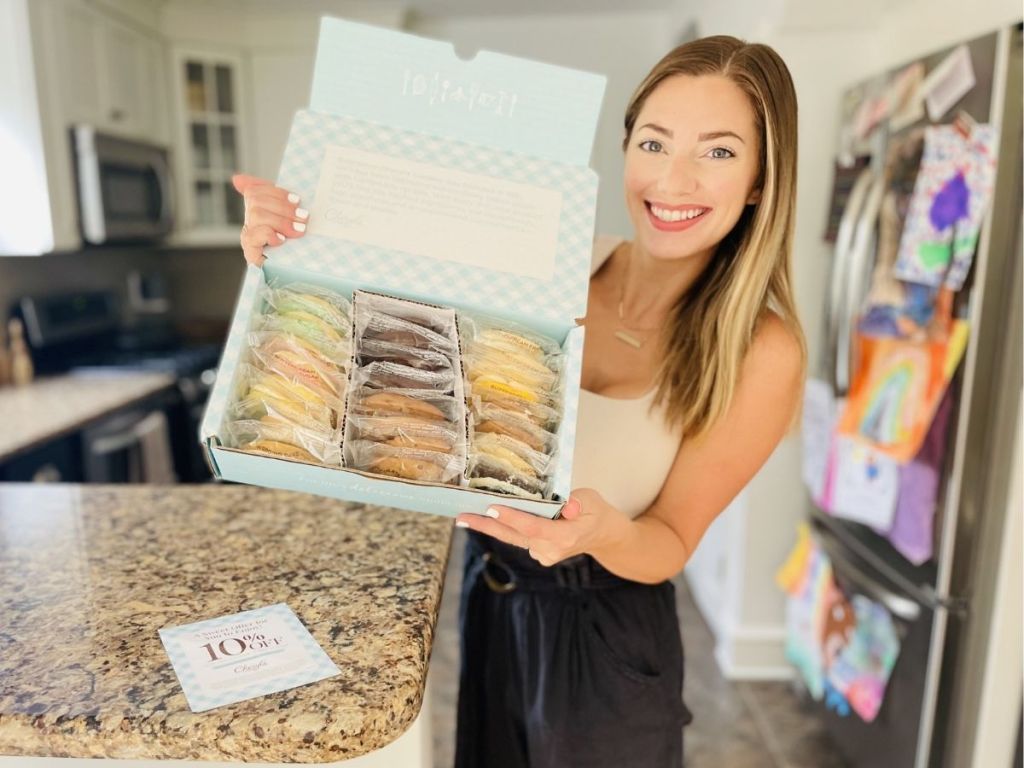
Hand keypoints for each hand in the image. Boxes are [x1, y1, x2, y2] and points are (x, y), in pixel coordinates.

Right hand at [231, 173, 309, 266]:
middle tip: (304, 217)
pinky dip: (268, 234)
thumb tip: (237, 179)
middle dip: (283, 207)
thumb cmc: (295, 244)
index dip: (276, 192)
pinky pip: (252, 237)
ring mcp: (248, 238)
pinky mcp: (250, 254)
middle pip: (256, 201)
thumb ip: (277, 199)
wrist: (295, 274)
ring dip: (281, 221)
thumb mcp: (290, 220)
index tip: (297, 199)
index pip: (256, 191)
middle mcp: (250, 222)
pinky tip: (281, 240)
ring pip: (256, 215)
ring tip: (300, 229)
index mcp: (257, 210)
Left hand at [455, 488, 630, 566]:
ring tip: (463, 516)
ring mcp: (543, 555)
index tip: (492, 509)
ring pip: (512, 538)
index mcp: (566, 536)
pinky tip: (485, 517)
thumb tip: (569, 506)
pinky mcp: (538, 553)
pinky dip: (503, 528)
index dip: (512, 518)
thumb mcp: (592, 500)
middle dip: (487, 525)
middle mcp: (551, 549)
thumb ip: (578, 502)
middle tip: (462, 516)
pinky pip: (517, 539)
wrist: (602, 535)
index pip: (534, 527)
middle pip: (514, 536)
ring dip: (489, 527)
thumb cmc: (595, 511)